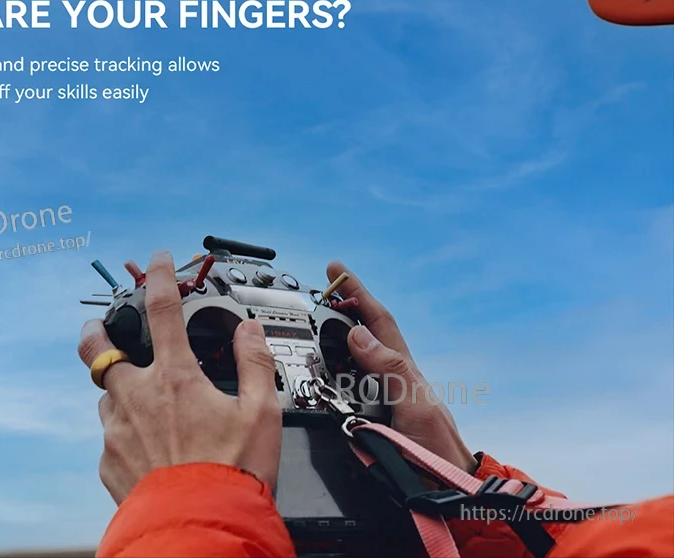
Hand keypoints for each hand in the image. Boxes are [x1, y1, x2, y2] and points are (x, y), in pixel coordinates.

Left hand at [78, 250, 282, 504]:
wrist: (201, 528)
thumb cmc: (233, 475)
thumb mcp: (262, 414)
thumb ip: (255, 364)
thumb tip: (251, 331)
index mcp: (175, 378)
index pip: (163, 309)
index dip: (158, 276)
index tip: (157, 259)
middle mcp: (136, 397)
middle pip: (98, 349)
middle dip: (96, 331)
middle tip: (100, 327)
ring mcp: (116, 430)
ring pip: (107, 396)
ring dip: (121, 392)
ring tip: (146, 406)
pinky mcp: (107, 461)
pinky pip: (111, 437)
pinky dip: (127, 434)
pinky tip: (150, 451)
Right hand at [328, 261, 476, 473]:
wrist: (444, 486)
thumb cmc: (437, 448)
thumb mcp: (414, 403)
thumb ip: (388, 369)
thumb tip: (358, 336)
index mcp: (402, 368)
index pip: (376, 321)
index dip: (357, 292)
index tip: (336, 270)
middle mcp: (390, 377)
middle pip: (361, 334)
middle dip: (341, 309)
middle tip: (319, 293)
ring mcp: (380, 396)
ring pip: (350, 359)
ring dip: (330, 341)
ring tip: (311, 330)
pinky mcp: (369, 416)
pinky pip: (343, 386)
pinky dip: (328, 374)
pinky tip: (320, 375)